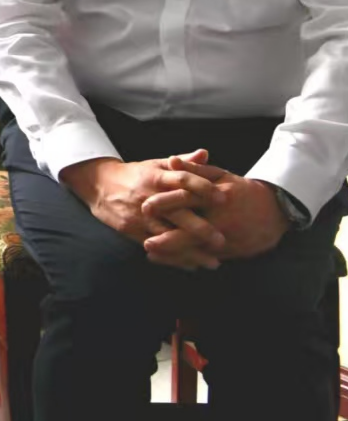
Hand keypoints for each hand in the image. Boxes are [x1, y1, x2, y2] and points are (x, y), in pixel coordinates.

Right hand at [59, 152, 225, 268]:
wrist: (98, 184)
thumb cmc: (134, 175)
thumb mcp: (155, 165)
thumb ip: (183, 162)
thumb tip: (206, 153)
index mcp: (157, 177)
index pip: (182, 180)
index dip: (203, 187)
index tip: (223, 197)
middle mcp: (149, 197)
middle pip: (177, 213)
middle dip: (200, 229)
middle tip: (222, 241)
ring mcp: (140, 216)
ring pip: (168, 235)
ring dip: (191, 251)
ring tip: (213, 262)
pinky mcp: (132, 230)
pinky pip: (156, 245)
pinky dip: (174, 257)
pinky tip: (192, 265)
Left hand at [140, 157, 291, 263]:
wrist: (275, 213)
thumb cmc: (242, 191)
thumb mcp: (221, 176)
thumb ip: (195, 169)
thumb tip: (171, 161)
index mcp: (217, 197)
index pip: (188, 201)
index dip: (166, 205)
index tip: (145, 208)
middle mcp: (222, 220)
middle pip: (192, 232)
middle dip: (169, 240)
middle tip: (146, 243)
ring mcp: (227, 238)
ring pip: (198, 250)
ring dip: (174, 254)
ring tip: (150, 253)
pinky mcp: (231, 251)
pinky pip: (205, 258)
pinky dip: (186, 260)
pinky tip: (167, 260)